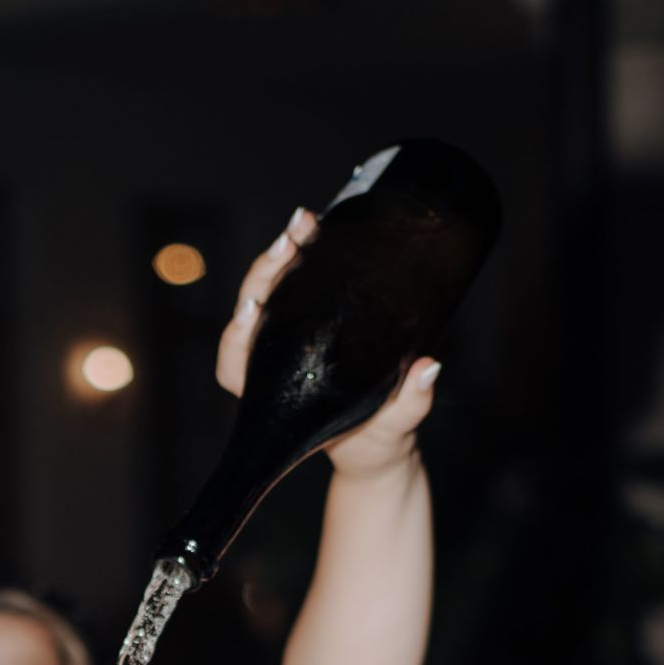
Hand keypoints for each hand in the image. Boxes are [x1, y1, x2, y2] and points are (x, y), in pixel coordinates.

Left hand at [215, 207, 437, 476]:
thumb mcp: (394, 428)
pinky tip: (321, 227)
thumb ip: (410, 403)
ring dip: (284, 253)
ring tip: (305, 221)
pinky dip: (306, 254)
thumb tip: (428, 368)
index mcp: (274, 396)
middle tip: (292, 240)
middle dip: (266, 272)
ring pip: (269, 291)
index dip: (237, 335)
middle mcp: (272, 363)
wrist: (377, 442)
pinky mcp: (309, 320)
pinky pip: (296, 284)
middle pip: (251, 312)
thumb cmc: (375, 440)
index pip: (235, 363)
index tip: (251, 308)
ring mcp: (287, 338)